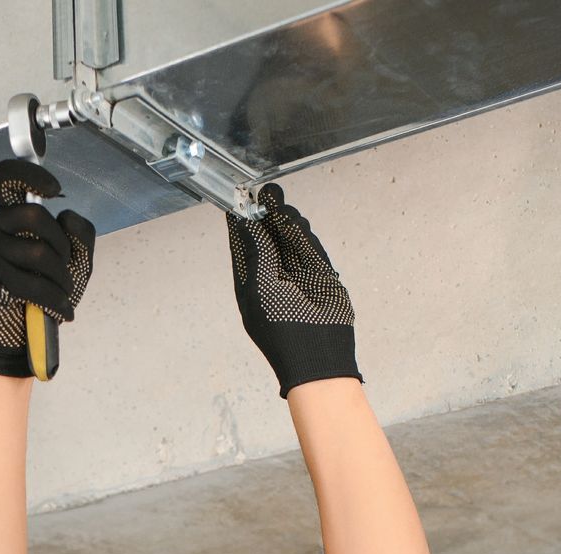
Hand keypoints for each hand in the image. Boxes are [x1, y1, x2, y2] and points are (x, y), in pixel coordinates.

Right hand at [0, 159, 95, 377]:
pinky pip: (31, 283)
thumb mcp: (75, 258)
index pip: (8, 176)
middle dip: (61, 244)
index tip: (54, 192)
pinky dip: (55, 299)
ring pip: (37, 252)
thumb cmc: (45, 287)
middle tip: (65, 265)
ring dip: (61, 278)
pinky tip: (64, 311)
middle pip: (34, 216)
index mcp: (10, 213)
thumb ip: (81, 234)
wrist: (21, 330)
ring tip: (64, 292)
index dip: (30, 174)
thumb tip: (65, 216)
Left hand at [225, 184, 360, 396]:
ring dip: (284, 222)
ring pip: (290, 242)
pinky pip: (310, 250)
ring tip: (276, 200)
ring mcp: (298, 276)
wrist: (318, 352)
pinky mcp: (321, 276)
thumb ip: (257, 253)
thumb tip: (246, 223)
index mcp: (251, 285)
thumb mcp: (260, 286)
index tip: (239, 200)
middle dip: (266, 217)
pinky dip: (302, 234)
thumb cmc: (281, 326)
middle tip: (264, 193)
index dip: (242, 224)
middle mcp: (273, 279)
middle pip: (269, 240)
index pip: (245, 248)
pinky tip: (292, 218)